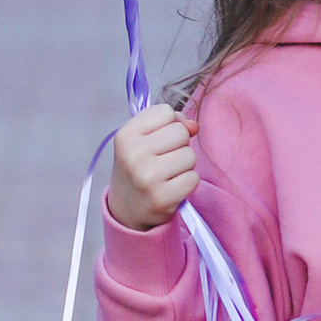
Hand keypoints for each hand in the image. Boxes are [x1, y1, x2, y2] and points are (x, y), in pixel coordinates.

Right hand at [108, 106, 199, 231]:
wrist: (126, 209)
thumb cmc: (139, 167)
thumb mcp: (143, 140)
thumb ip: (170, 123)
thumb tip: (194, 126)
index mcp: (125, 135)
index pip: (165, 112)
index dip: (168, 125)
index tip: (156, 141)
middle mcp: (133, 155)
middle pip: (180, 132)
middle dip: (178, 145)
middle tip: (163, 160)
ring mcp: (147, 177)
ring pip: (190, 155)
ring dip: (184, 165)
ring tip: (167, 175)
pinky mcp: (162, 198)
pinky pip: (193, 178)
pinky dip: (187, 183)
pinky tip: (172, 188)